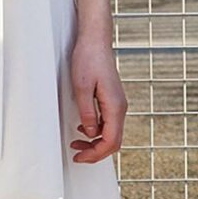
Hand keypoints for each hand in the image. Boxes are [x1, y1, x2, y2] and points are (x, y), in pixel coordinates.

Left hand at [68, 26, 126, 164]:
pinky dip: (97, 131)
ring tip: (77, 144)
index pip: (111, 141)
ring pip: (111, 133)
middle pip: (114, 141)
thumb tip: (91, 132)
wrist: (95, 41)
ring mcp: (118, 104)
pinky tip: (84, 128)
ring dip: (95, 142)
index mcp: (115, 106)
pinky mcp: (112, 100)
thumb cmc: (88, 59)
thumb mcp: (81, 87)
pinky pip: (109, 123)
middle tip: (77, 155)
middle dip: (96, 152)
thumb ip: (88, 112)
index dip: (95, 154)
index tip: (80, 157)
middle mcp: (120, 107)